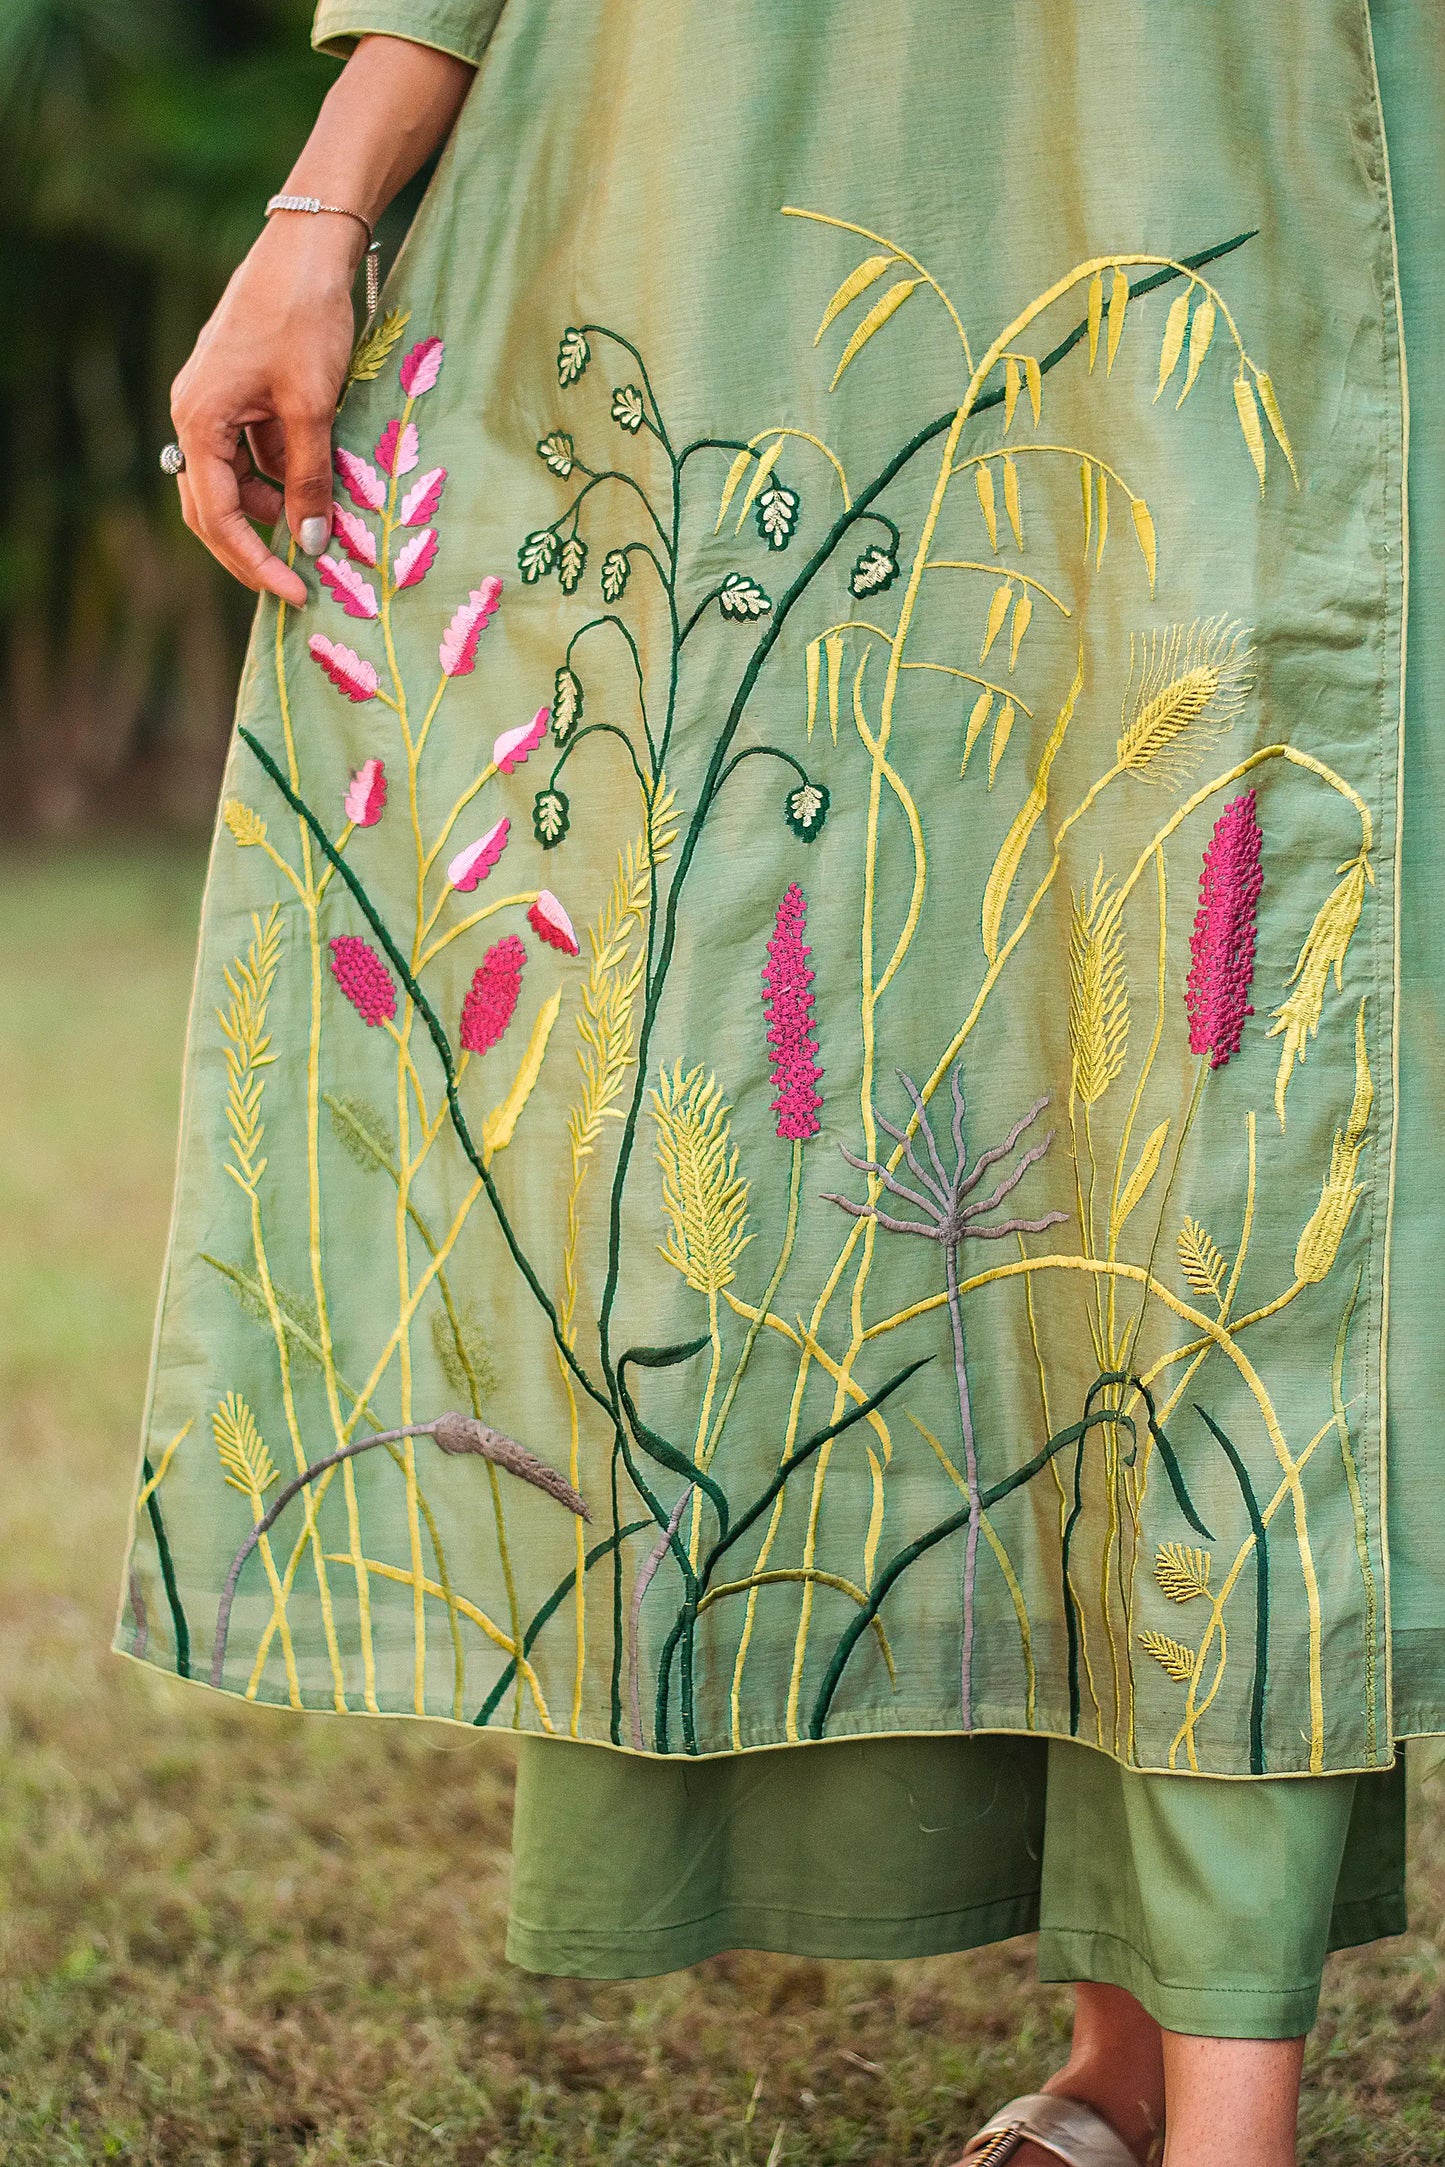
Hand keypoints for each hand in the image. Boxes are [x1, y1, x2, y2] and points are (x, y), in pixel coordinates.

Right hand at [169, 214, 360, 606]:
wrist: (308, 249)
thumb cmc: (305, 320)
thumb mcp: (313, 408)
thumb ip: (309, 479)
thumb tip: (311, 545)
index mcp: (198, 420)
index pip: (217, 515)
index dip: (256, 561)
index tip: (296, 592)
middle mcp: (194, 414)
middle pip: (213, 507)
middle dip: (253, 548)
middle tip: (297, 584)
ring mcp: (214, 403)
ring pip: (234, 482)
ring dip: (272, 511)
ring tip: (319, 533)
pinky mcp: (238, 393)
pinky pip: (252, 453)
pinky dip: (281, 478)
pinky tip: (317, 489)